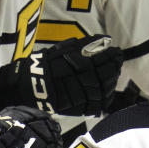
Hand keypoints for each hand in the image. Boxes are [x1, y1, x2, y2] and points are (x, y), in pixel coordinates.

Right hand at [0, 35, 123, 116]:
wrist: (31, 85)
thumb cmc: (48, 63)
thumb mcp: (66, 48)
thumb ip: (87, 44)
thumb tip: (107, 40)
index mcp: (79, 62)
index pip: (103, 58)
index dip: (113, 55)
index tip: (117, 52)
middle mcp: (81, 79)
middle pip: (106, 74)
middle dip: (113, 68)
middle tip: (116, 63)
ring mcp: (80, 94)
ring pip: (103, 89)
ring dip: (111, 82)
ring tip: (112, 77)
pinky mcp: (78, 107)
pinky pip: (97, 104)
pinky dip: (104, 98)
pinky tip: (106, 92)